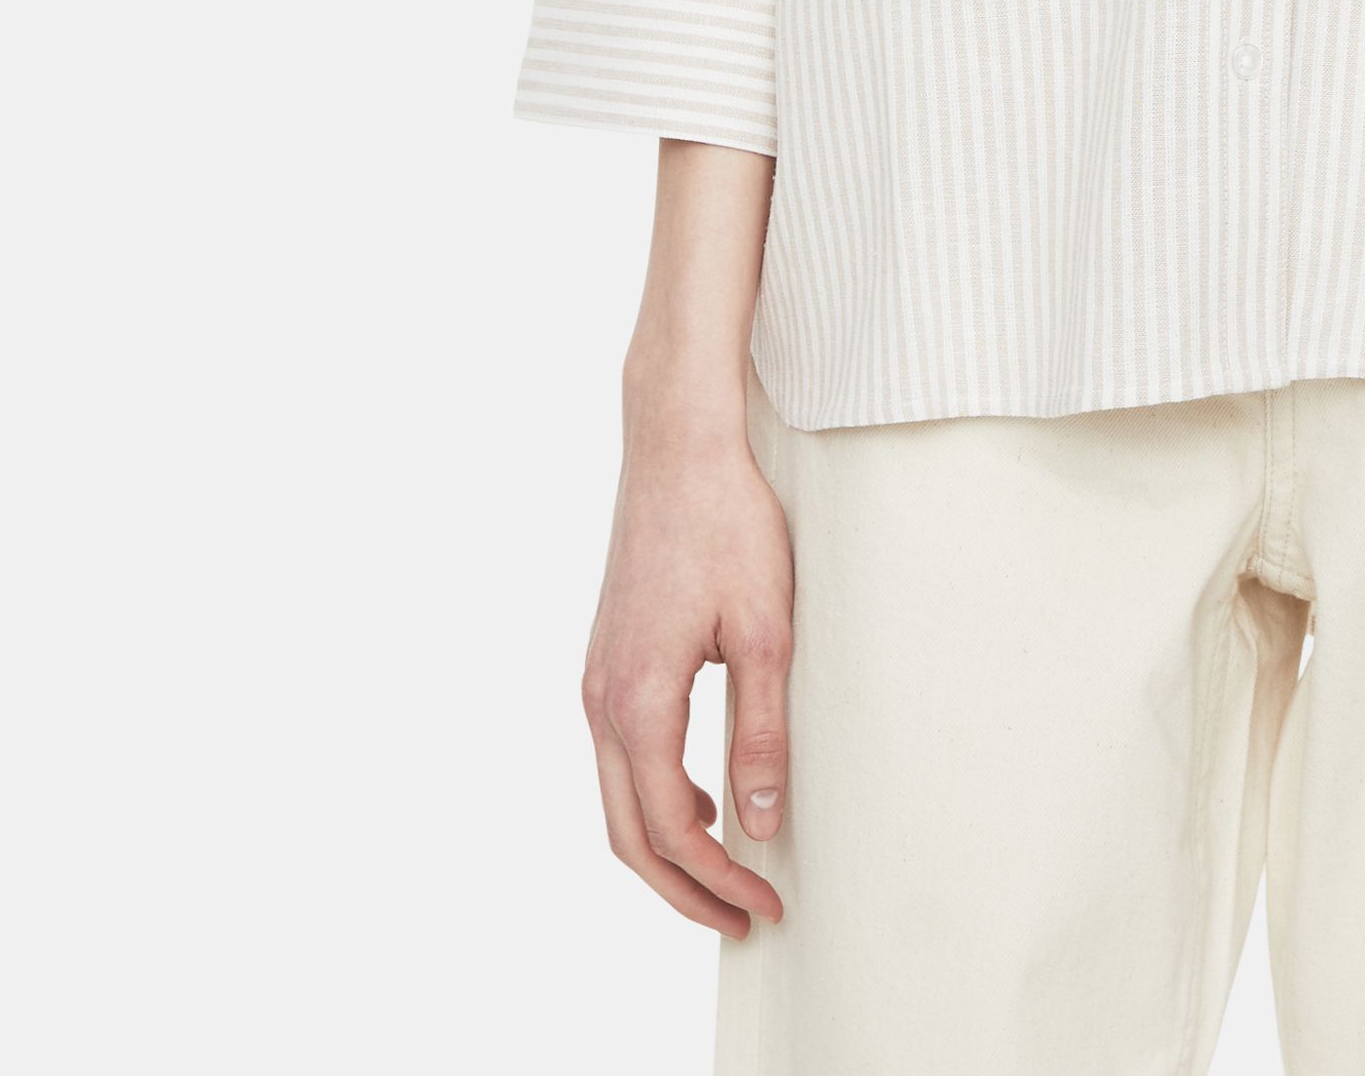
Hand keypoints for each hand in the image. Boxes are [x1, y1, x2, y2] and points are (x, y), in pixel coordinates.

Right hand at [580, 407, 794, 934]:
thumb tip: (759, 823)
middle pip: (628, 832)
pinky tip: (705, 795)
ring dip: (665, 846)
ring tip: (726, 875)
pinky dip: (653, 797)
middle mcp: (602, 698)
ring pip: (617, 797)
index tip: (767, 905)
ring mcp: (597, 677)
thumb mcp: (765, 628)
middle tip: (741, 920)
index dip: (717, 879)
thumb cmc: (727, 522)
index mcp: (639, 699)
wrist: (676, 442)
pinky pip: (620, 755)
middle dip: (682, 889)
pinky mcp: (607, 656)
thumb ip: (763, 728)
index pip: (671, 827)